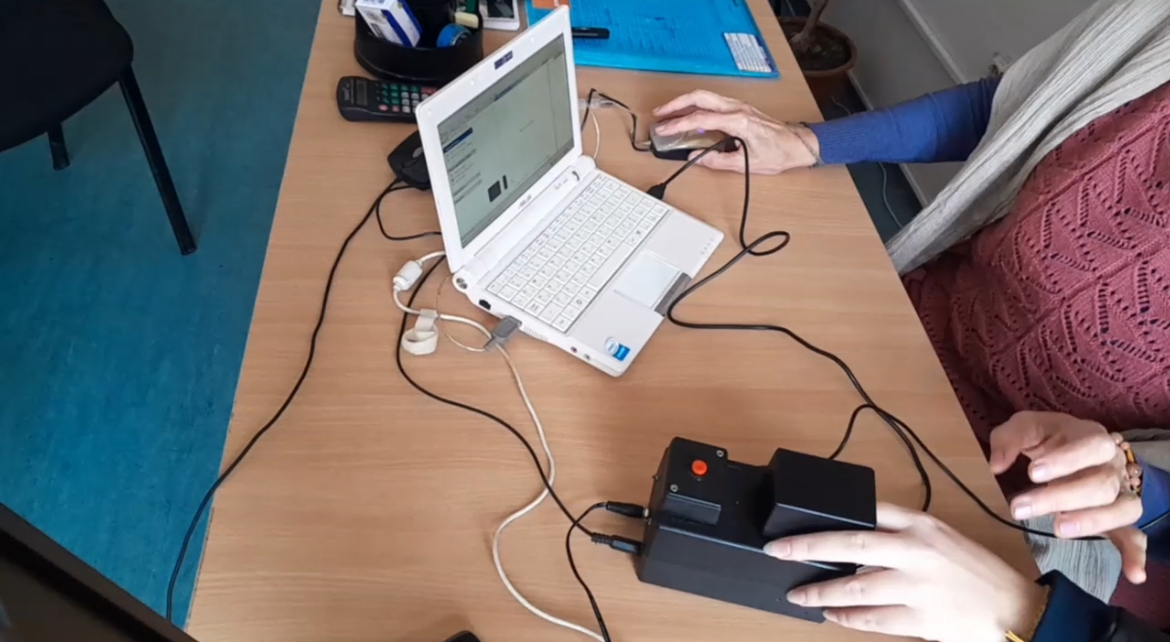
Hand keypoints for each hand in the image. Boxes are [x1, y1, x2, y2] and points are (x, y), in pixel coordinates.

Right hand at [652, 90, 820, 173]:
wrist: (797, 144)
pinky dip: (696, 105)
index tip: (665, 130)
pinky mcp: (739, 108)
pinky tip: (689, 114)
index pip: (701, 117)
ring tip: (669, 113)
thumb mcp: (747, 164)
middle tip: (660, 114)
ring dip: (685, 102)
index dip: (679, 124)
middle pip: (700, 96)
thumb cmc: (778, 152)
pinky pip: (713, 101)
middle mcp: (737, 108)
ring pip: (705, 95)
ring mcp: (738, 105)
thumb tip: (697, 157)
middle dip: (676, 104)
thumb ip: (718, 161)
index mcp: (738, 120)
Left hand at [766, 503, 1046, 641]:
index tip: (797, 515)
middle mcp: (916, 551)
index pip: (869, 509)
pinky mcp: (921, 620)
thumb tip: (853, 531)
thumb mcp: (940, 535)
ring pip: (856, 588)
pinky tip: (830, 614)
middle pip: (851, 545)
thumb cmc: (974, 571)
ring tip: (798, 593)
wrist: (1014, 608)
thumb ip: (901, 530)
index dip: (830, 510)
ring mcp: (918, 587)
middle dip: (809, 547)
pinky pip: (873, 620)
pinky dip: (848, 618)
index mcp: (921, 524)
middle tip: (778, 550)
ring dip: (821, 592)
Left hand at [989, 411, 1146, 582]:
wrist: (1068, 448)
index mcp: (1093, 437)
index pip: (1093, 446)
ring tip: (1058, 529)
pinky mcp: (1116, 518)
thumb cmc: (1047, 438)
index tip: (1032, 473)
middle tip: (1020, 508)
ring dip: (1092, 522)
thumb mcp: (1025, 427)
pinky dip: (1134, 554)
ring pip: (1121, 509)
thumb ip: (1008, 439)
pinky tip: (1132, 574)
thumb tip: (996, 465)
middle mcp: (1113, 466)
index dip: (1067, 460)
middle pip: (1102, 484)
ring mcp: (1119, 493)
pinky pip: (1133, 536)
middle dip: (1061, 497)